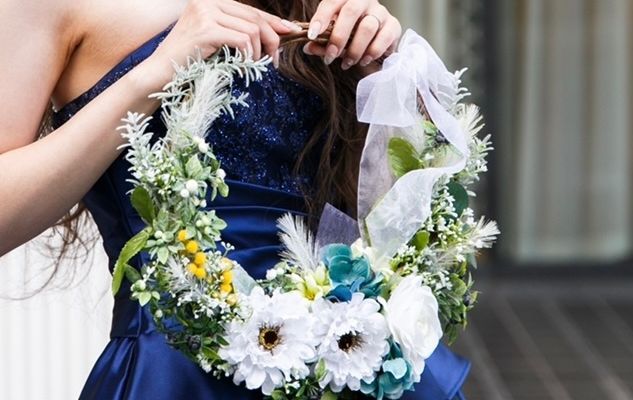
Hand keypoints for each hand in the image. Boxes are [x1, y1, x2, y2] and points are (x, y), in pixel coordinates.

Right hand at [151, 0, 301, 69]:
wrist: (159, 74)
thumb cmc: (187, 62)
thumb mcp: (215, 41)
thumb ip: (237, 32)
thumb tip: (272, 33)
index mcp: (210, 1)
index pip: (249, 10)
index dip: (272, 22)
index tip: (289, 32)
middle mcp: (207, 1)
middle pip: (254, 18)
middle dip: (271, 39)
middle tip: (274, 60)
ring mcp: (205, 13)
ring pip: (252, 30)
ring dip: (259, 52)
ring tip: (255, 66)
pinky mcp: (206, 29)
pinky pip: (243, 40)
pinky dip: (248, 56)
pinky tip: (244, 67)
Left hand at [304, 0, 401, 69]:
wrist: (376, 46)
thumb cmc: (351, 39)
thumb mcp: (333, 41)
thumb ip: (321, 44)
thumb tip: (307, 47)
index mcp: (345, 0)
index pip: (331, 3)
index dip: (321, 19)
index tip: (311, 36)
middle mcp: (365, 1)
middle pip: (351, 11)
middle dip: (339, 37)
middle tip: (331, 56)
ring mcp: (380, 13)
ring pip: (368, 26)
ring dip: (355, 48)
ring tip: (347, 62)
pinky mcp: (394, 26)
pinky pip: (384, 37)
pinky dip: (372, 51)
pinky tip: (363, 60)